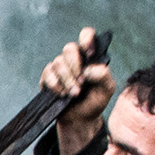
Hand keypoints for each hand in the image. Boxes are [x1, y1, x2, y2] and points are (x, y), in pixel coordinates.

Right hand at [39, 26, 115, 154]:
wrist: (80, 119)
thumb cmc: (94, 101)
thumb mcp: (106, 89)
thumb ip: (104, 76)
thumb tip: (89, 69)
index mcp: (89, 56)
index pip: (86, 35)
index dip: (86, 39)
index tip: (90, 53)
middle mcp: (74, 59)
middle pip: (69, 48)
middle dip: (75, 66)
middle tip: (81, 82)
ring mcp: (60, 67)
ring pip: (58, 62)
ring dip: (67, 80)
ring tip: (74, 94)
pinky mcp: (48, 77)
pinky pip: (48, 73)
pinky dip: (55, 84)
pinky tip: (62, 94)